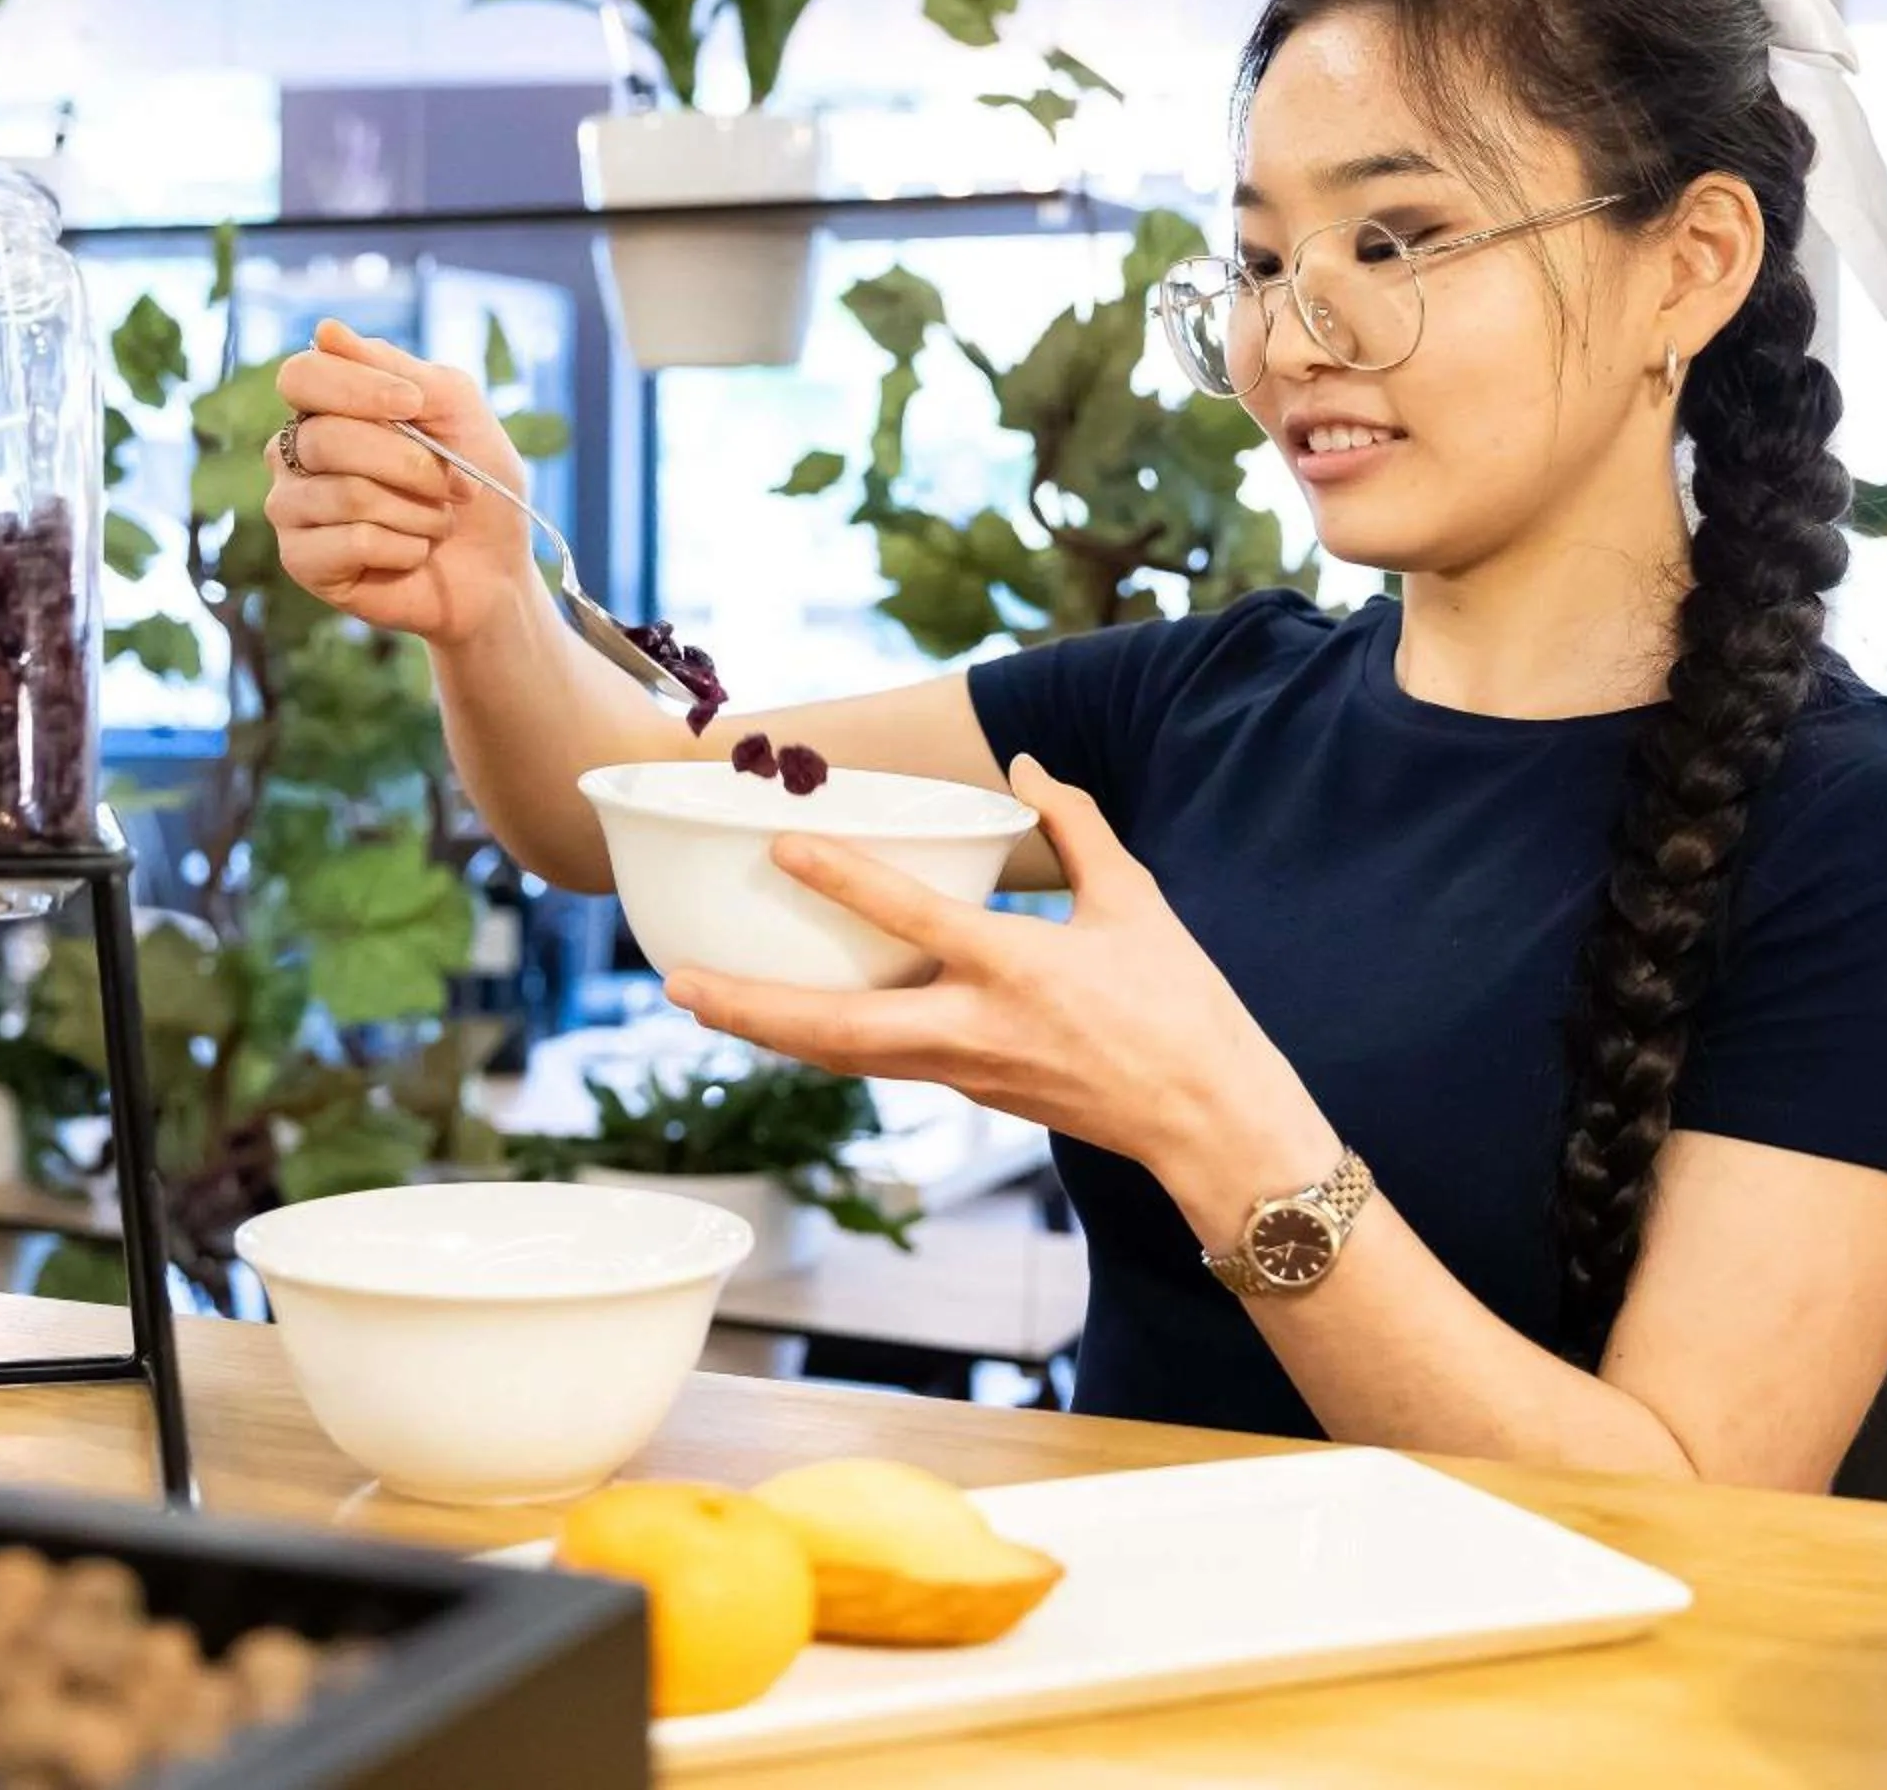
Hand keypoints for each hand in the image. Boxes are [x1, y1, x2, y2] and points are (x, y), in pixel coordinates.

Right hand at [266, 318, 538, 643]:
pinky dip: (405, 547)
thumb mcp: (456, 411)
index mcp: (326, 407)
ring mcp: (292, 507)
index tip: (414, 404)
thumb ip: (397, 368)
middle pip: (326, 438)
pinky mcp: (301, 561)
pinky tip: (415, 554)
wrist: (496, 571)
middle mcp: (296, 452)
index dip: (357, 388)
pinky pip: (352, 541)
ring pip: (345, 493)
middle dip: (410, 463)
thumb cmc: (476, 484)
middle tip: (453, 486)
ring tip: (437, 523)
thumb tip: (325, 331)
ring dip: (418, 510)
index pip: (303, 376)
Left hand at [662, 756, 1341, 1243]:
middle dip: (751, 1006)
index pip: (912, 917)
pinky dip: (824, 1041)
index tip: (782, 848)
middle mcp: (975, 1028)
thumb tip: (1027, 767)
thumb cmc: (1183, 1008)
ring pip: (844, 1055)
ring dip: (770, 1030)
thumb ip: (1076, 826)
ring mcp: (966, 1070)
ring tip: (705, 1001)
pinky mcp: (971, 1090)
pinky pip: (878, 1062)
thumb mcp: (1136, 901)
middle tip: (677, 983)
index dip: (843, 880)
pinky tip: (789, 1021)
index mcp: (1018, 970)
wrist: (1209, 1120)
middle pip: (836, 1028)